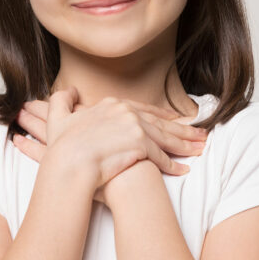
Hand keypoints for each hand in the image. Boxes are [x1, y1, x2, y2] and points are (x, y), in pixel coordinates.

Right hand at [12, 90, 208, 202]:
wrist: (67, 164)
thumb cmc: (62, 147)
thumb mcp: (58, 117)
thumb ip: (63, 100)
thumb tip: (71, 90)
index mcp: (112, 104)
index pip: (144, 108)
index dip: (162, 114)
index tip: (176, 118)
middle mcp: (126, 112)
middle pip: (160, 122)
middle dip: (182, 129)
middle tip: (200, 134)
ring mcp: (134, 127)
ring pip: (165, 138)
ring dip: (184, 145)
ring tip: (199, 149)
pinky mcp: (140, 145)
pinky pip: (160, 157)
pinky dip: (172, 164)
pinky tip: (181, 169)